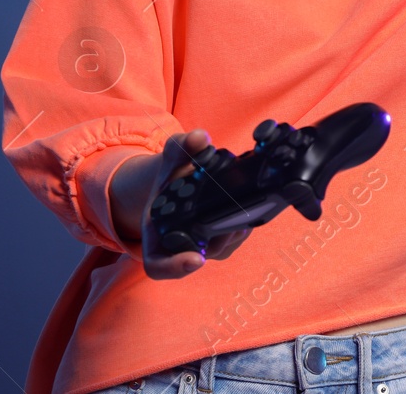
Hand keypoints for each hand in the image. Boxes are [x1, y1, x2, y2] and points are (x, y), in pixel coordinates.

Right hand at [117, 129, 252, 279]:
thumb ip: (182, 146)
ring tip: (243, 212)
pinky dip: (242, 227)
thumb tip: (200, 138)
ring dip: (233, 233)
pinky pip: (233, 241)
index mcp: (155, 234)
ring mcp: (201, 247)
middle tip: (234, 222)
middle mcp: (176, 246)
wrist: (179, 182)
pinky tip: (251, 209)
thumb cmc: (171, 176)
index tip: (196, 259)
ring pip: (221, 249)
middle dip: (218, 240)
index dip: (174, 267)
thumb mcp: (172, 157)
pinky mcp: (222, 242)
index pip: (158, 266)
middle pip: (199, 257)